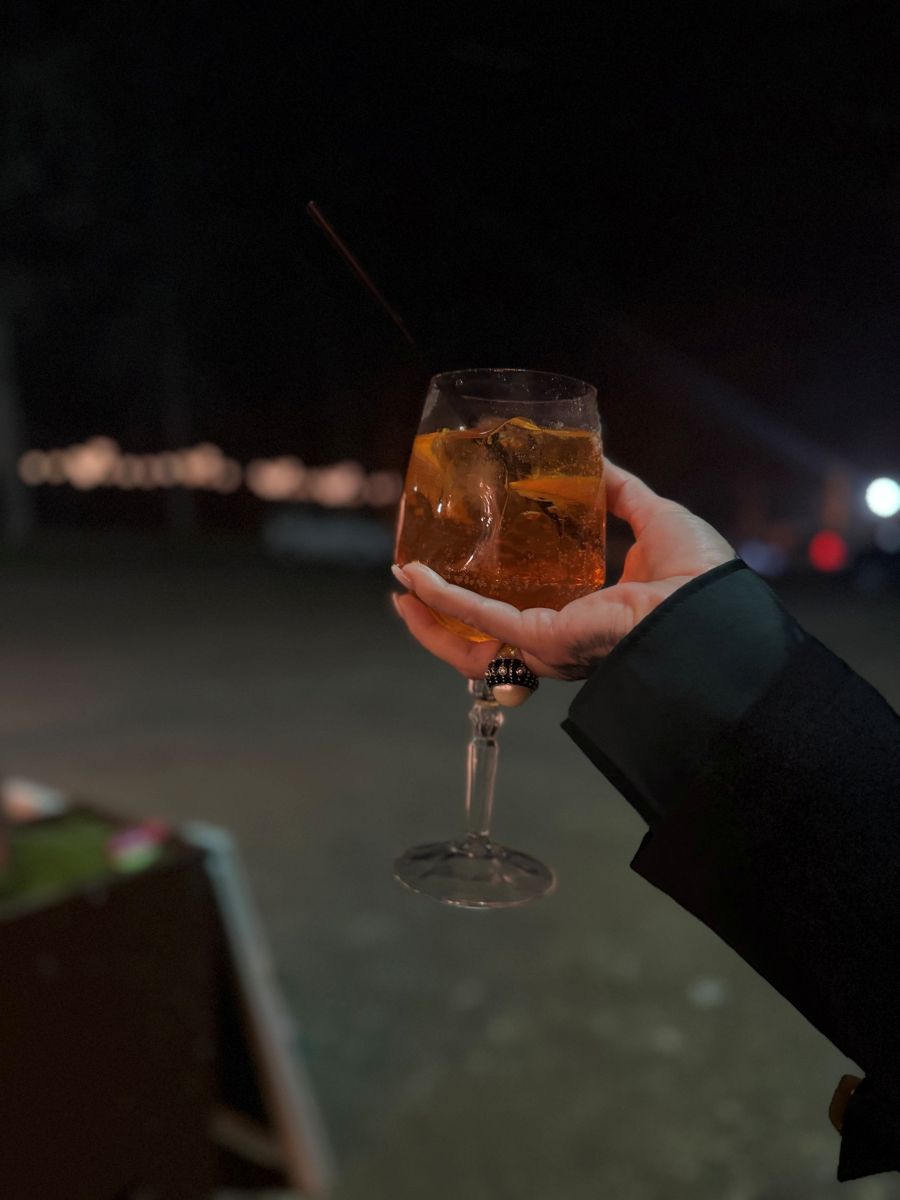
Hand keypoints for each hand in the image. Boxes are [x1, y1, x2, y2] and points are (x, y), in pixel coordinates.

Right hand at [392, 460, 735, 679]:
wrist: (712, 609)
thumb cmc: (698, 578)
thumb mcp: (653, 518)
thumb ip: (619, 493)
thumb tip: (595, 462)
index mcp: (588, 617)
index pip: (526, 614)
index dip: (490, 596)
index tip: (461, 566)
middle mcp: (562, 640)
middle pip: (486, 641)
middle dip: (445, 618)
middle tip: (416, 585)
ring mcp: (549, 646)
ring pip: (470, 647)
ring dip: (432, 619)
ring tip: (403, 587)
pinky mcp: (542, 640)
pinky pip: (481, 623)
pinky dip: (445, 602)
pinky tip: (417, 579)